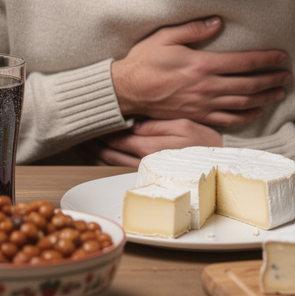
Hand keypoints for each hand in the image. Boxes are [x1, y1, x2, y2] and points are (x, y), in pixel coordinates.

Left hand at [79, 119, 223, 166]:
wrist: (217, 164)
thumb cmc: (203, 142)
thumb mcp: (183, 125)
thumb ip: (155, 124)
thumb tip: (131, 122)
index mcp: (150, 147)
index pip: (116, 136)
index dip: (100, 127)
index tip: (88, 117)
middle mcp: (142, 163)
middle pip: (107, 151)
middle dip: (91, 141)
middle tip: (77, 130)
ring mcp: (142, 173)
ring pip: (108, 163)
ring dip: (92, 153)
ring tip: (81, 142)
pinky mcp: (144, 178)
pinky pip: (115, 171)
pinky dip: (101, 163)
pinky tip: (95, 156)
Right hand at [111, 16, 289, 126]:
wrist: (127, 91)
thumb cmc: (144, 61)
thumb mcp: (165, 37)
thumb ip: (194, 29)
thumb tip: (218, 22)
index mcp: (201, 64)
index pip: (243, 62)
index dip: (266, 60)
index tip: (281, 57)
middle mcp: (206, 86)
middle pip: (249, 84)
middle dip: (271, 80)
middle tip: (287, 76)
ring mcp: (203, 104)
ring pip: (242, 103)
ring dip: (264, 98)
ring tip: (280, 92)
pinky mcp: (197, 116)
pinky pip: (227, 119)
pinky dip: (245, 116)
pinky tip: (257, 111)